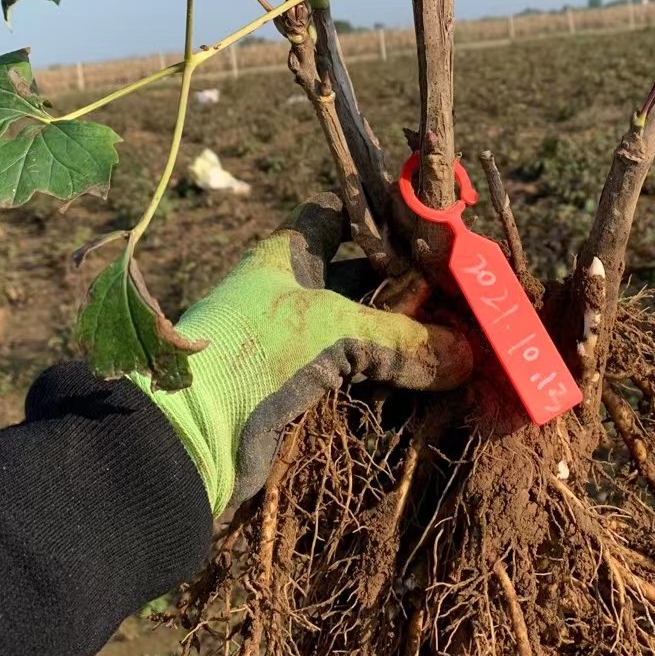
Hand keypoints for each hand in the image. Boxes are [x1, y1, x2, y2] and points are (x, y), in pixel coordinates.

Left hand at [128, 194, 472, 514]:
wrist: (190, 436)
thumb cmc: (254, 352)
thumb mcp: (334, 330)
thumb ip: (402, 339)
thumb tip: (465, 353)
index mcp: (286, 256)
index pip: (336, 219)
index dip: (377, 221)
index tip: (427, 234)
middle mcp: (287, 294)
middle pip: (358, 281)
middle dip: (406, 293)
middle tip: (461, 303)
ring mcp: (289, 344)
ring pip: (359, 334)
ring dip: (402, 345)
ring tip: (458, 350)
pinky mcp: (295, 391)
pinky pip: (353, 379)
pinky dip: (387, 385)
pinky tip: (428, 391)